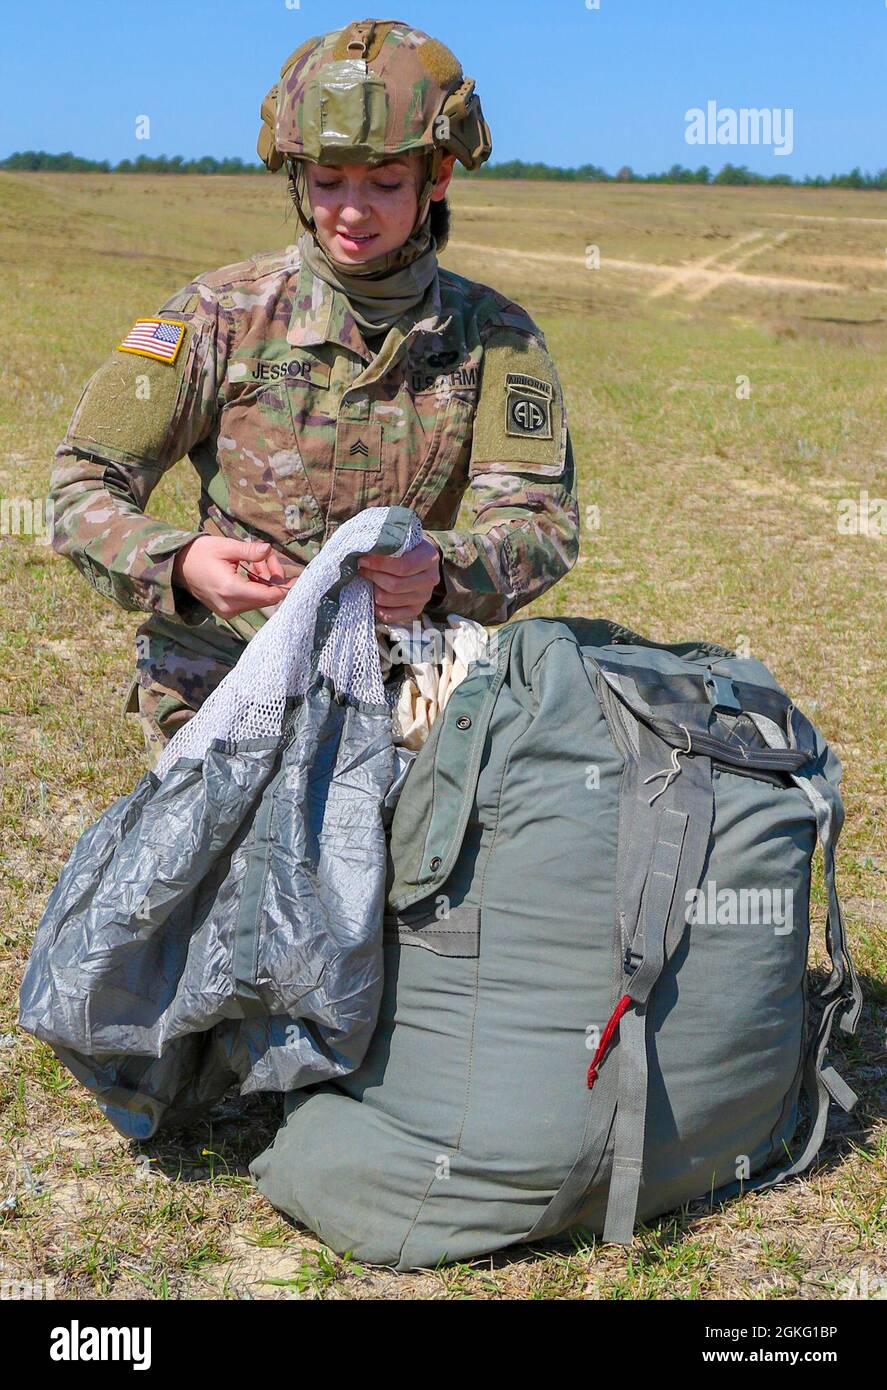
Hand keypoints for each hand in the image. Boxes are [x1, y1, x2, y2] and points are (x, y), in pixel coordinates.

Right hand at [172, 536, 297, 618]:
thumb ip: (249, 551)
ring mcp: (228, 611)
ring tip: (256, 561)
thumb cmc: (200, 553)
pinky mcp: (226, 610)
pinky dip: (255, 587)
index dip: (285, 587)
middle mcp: (230, 606)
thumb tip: (269, 549)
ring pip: (259, 600)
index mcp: (230, 589)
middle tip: (268, 557)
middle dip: (273, 578)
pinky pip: (249, 601)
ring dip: (264, 581)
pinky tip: (250, 571)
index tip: (298, 577)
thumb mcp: (226, 547)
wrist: (177, 566)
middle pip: (266, 598)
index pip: (268, 596)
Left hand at [357, 538, 440, 623]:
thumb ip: (387, 543)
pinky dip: (376, 607)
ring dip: (372, 590)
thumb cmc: (406, 547)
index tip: (363, 559)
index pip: (402, 566)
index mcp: (429, 558)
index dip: (379, 564)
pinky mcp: (416, 610)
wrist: (420, 559)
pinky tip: (372, 595)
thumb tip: (363, 550)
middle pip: (394, 585)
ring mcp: (424, 597)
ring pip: (389, 600)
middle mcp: (431, 579)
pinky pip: (390, 615)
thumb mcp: (401, 539)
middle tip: (362, 568)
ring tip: (367, 579)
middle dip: (373, 576)